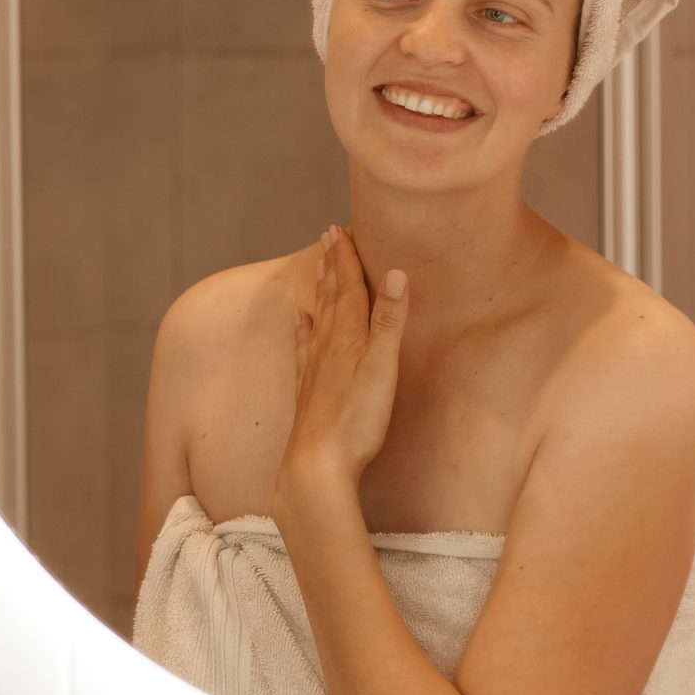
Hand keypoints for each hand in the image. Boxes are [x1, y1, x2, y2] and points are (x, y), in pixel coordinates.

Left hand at [279, 227, 409, 492]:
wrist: (316, 466)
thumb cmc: (355, 420)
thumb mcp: (382, 368)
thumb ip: (389, 321)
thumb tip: (396, 272)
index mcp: (347, 337)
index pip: (347, 287)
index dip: (345, 257)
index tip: (340, 228)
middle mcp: (326, 346)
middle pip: (330, 296)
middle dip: (332, 264)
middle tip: (328, 234)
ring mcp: (314, 368)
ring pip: (317, 317)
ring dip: (320, 289)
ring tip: (318, 266)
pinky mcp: (309, 390)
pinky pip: (304, 347)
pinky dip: (303, 327)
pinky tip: (299, 319)